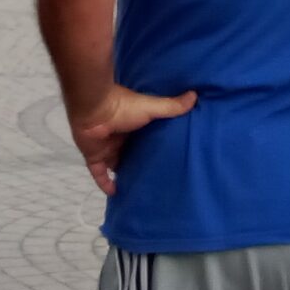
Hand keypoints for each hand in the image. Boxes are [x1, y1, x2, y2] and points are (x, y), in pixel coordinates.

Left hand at [68, 84, 196, 195]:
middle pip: (130, 154)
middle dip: (138, 164)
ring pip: (115, 165)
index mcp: (132, 124)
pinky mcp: (94, 157)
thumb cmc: (123, 107)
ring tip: (139, 189)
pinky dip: (105, 184)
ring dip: (124, 175)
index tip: (165, 158)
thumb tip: (195, 96)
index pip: (143, 139)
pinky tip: (116, 194)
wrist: (94, 108)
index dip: (151, 147)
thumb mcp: (151, 107)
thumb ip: (171, 106)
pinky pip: (99, 174)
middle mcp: (118, 138)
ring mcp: (105, 148)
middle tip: (155, 178)